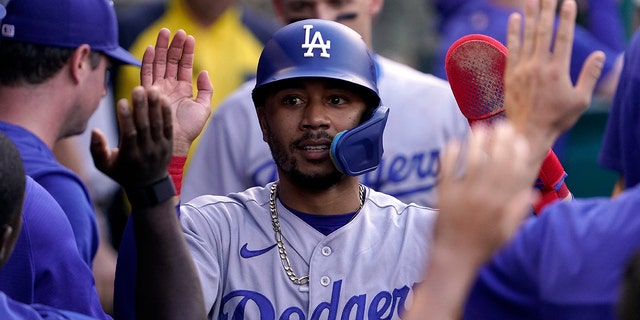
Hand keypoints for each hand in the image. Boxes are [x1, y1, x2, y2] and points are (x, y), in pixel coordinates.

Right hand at [90, 86, 171, 188]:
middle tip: (138, 88)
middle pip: (145, 126)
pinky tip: (164, 98)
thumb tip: (94, 131)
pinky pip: (169, 127)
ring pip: (158, 124)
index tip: (122, 101)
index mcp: (130, 156)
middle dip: (141, 107)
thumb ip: (97, 149)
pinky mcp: (169, 144)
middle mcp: (146, 151)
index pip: (129, 134)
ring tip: (153, 88)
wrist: (149, 185)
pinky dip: (166, 113)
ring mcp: (159, 148)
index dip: (126, 118)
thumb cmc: (122, 172)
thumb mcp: (105, 166)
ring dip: (155, 106)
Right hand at [140, 28, 212, 155]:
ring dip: (160, 48)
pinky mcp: (147, 94)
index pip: (184, 66)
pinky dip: (146, 61)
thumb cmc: (188, 129)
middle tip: (177, 31)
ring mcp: (157, 89)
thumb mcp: (203, 108)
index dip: (187, 52)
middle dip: (173, 45)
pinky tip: (149, 48)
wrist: (174, 143)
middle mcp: (168, 87)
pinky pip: (145, 74)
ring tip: (164, 32)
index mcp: (182, 89)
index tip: (189, 37)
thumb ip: (206, 90)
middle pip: (170, 61)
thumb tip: (204, 72)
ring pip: (158, 64)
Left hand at [436, 122, 532, 262]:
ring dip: (476, 143)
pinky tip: (454, 142)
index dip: (517, 154)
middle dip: (500, 141)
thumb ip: (518, 211)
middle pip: (494, 163)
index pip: (513, 173)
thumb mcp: (506, 233)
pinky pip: (447, 171)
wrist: (452, 258)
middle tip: (502, 124)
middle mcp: (483, 198)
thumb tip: (534, 193)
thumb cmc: (481, 247)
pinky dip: (450, 156)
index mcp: (501, 206)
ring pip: (472, 163)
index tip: (519, 139)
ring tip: (480, 127)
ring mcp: (462, 195)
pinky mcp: (443, 196)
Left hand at [504, 0, 604, 163]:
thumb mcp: (580, 100)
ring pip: (527, 37)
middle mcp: (538, 66)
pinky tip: (515, 18)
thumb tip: (600, 55)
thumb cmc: (556, 119)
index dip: (566, 18)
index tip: (569, 2)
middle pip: (544, 31)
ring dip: (531, 16)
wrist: (527, 133)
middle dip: (548, 10)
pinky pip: (512, 48)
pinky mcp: (510, 74)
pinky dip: (513, 32)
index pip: (563, 37)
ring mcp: (522, 69)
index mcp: (557, 71)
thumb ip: (589, 76)